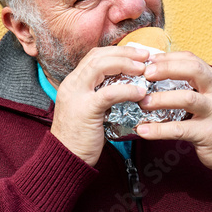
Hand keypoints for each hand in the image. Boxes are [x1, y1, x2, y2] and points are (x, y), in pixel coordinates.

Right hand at [51, 46, 149, 166]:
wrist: (66, 159)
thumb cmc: (81, 136)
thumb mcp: (88, 108)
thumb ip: (100, 94)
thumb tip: (127, 84)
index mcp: (73, 82)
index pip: (94, 56)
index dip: (117, 51)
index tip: (136, 54)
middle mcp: (72, 84)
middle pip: (98, 56)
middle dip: (124, 52)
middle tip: (145, 55)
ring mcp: (76, 95)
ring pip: (101, 66)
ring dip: (126, 64)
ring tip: (143, 68)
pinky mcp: (85, 109)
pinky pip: (109, 93)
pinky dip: (127, 90)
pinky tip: (140, 92)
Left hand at [136, 51, 211, 172]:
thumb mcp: (209, 96)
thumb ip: (190, 85)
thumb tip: (155, 74)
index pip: (192, 60)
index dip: (169, 58)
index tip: (149, 61)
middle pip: (194, 70)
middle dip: (167, 69)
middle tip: (146, 74)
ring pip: (187, 99)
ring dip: (161, 99)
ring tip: (142, 103)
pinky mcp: (208, 134)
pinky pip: (180, 129)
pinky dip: (159, 130)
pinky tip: (143, 130)